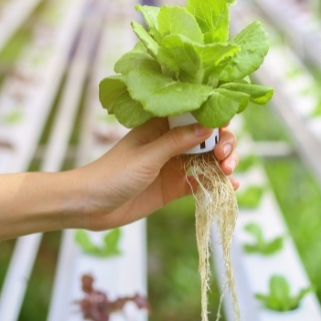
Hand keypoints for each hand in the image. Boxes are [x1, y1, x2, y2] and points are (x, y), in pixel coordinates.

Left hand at [75, 118, 239, 229]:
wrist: (91, 206)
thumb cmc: (112, 174)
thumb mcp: (147, 156)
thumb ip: (177, 142)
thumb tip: (208, 127)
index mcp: (161, 126)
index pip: (194, 114)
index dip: (214, 118)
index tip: (225, 126)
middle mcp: (171, 143)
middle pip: (207, 138)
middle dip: (222, 144)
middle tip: (224, 157)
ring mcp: (174, 166)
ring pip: (208, 160)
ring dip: (223, 164)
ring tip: (229, 173)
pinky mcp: (174, 188)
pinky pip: (201, 183)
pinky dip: (216, 184)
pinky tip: (230, 187)